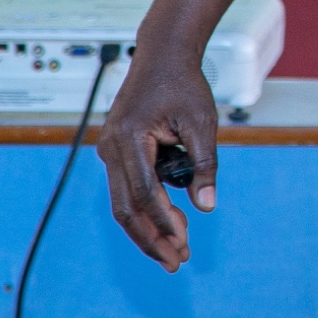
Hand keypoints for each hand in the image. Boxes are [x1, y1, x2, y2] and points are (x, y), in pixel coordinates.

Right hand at [97, 49, 217, 271]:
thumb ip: (205, 163)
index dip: (163, 221)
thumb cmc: (184, 84)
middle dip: (151, 238)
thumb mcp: (202, 121)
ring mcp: (109, 150)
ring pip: (123, 203)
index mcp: (130, 137)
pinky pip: (127, 189)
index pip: (144, 192)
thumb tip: (207, 206)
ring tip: (178, 249)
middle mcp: (111, 147)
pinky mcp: (116, 152)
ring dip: (149, 229)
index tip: (183, 242)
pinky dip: (147, 209)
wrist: (162, 55)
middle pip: (125, 207)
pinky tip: (172, 223)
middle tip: (177, 262)